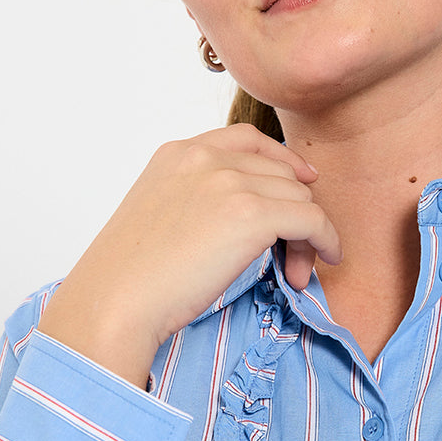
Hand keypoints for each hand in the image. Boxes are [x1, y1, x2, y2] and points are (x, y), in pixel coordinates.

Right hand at [39, 124, 340, 386]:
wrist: (114, 301)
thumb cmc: (130, 277)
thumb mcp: (157, 214)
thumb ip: (196, 198)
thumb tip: (244, 218)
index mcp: (178, 152)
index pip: (246, 139)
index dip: (282, 160)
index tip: (302, 181)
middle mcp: (205, 157)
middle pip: (281, 173)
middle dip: (294, 210)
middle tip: (292, 256)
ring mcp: (229, 181)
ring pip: (300, 198)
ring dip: (308, 235)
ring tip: (296, 273)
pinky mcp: (252, 214)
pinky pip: (313, 220)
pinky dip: (327, 239)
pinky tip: (327, 259)